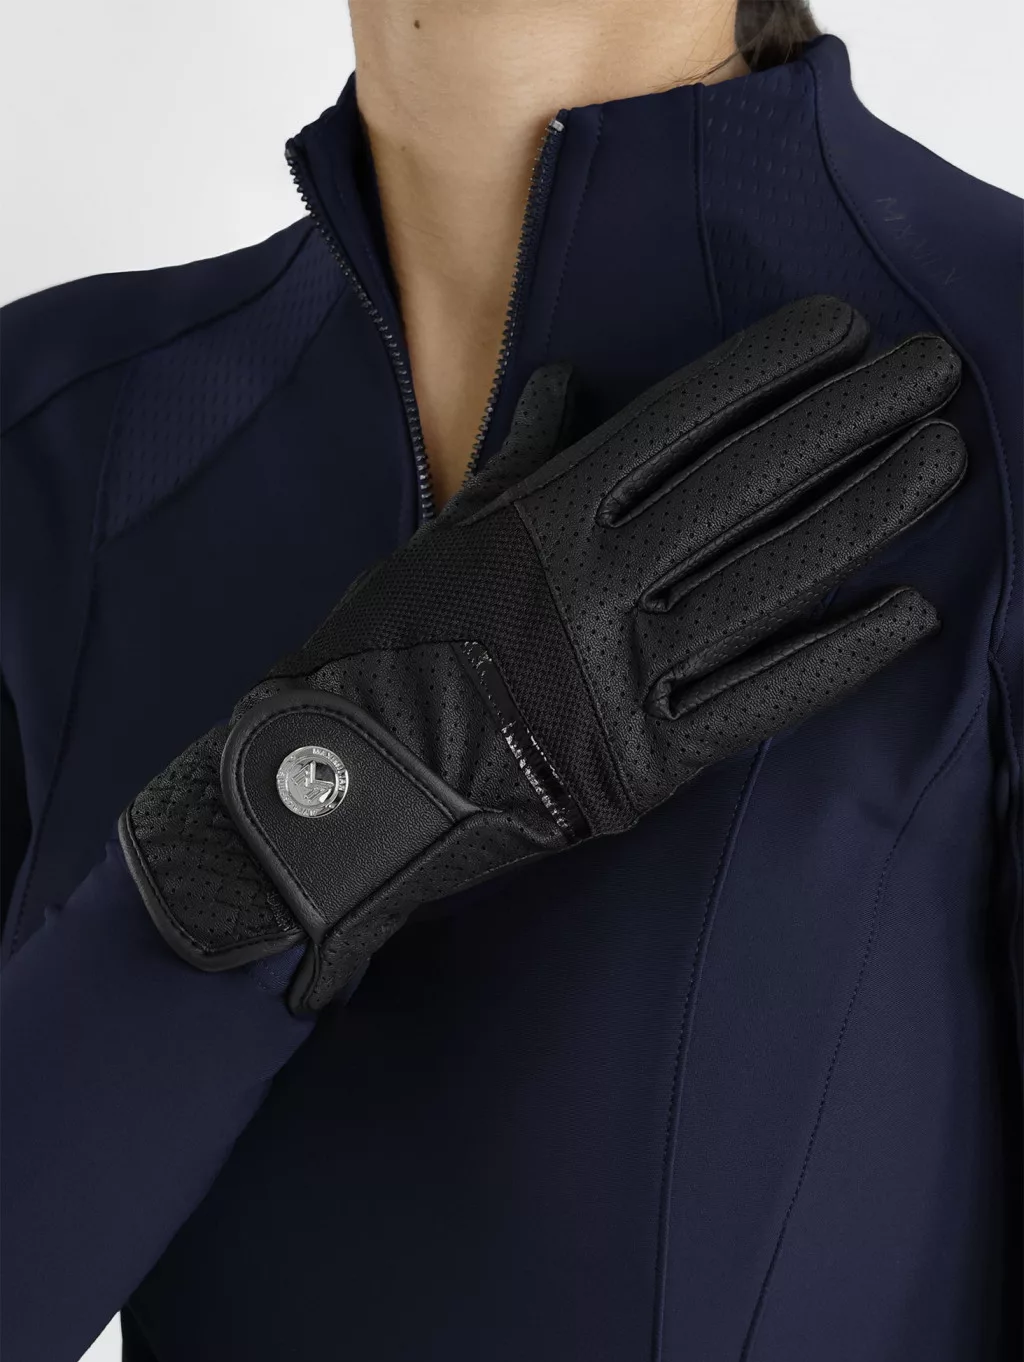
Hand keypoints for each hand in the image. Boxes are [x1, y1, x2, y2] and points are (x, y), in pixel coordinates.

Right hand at [119, 295, 965, 1012]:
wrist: (338, 785)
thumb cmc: (380, 653)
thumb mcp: (442, 536)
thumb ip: (519, 458)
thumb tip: (568, 385)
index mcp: (544, 516)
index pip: (680, 421)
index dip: (769, 368)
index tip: (844, 326)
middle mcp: (597, 582)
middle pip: (746, 485)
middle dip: (849, 420)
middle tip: (934, 370)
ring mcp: (626, 671)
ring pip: (771, 579)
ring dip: (865, 514)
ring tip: (941, 461)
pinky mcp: (645, 762)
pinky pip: (761, 698)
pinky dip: (838, 655)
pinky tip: (911, 612)